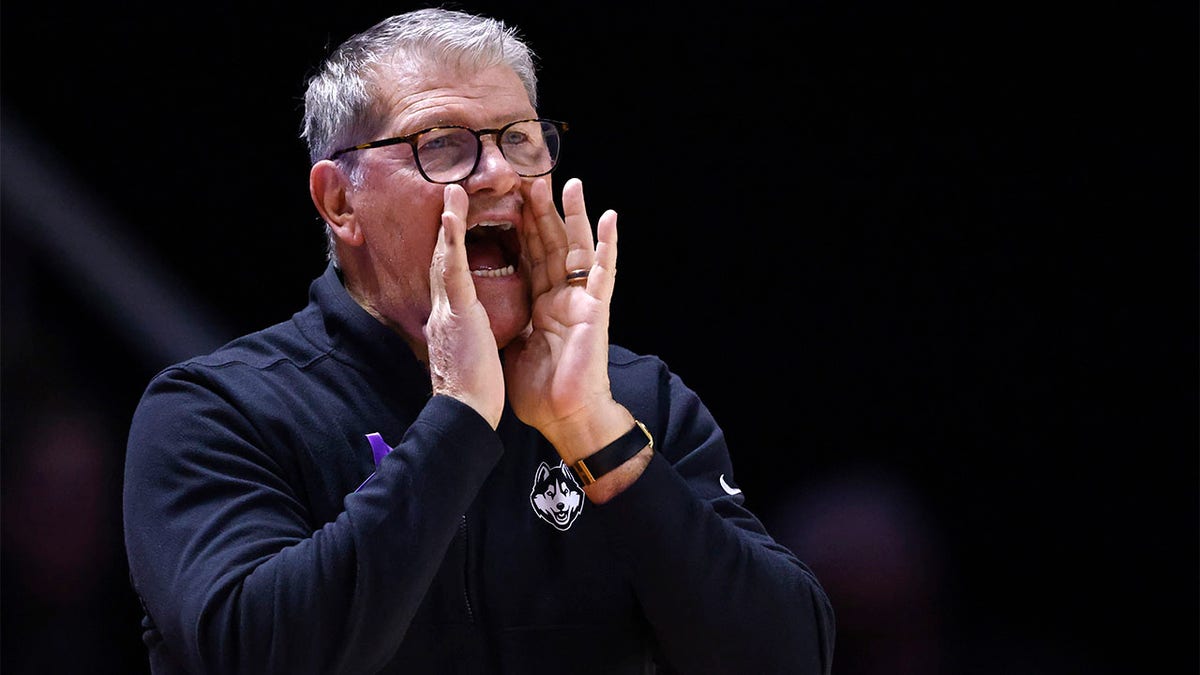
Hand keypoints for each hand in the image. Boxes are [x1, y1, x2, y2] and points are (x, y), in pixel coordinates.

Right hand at [426, 183, 504, 428]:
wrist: (465, 414)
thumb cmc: (472, 390)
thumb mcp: (470, 352)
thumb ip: (467, 335)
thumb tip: (468, 330)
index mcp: (450, 319)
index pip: (451, 275)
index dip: (451, 248)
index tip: (454, 223)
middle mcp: (443, 309)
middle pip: (441, 259)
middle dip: (446, 227)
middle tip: (449, 194)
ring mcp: (448, 309)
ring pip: (445, 257)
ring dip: (448, 222)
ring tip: (452, 191)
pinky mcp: (458, 313)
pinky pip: (454, 270)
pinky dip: (452, 240)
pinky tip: (452, 215)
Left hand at [504, 177, 629, 459]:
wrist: (561, 417)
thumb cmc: (539, 390)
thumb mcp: (511, 344)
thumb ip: (506, 319)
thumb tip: (483, 306)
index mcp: (539, 303)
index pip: (526, 255)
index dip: (518, 225)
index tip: (507, 196)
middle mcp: (560, 296)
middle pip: (548, 243)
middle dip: (540, 209)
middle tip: (531, 173)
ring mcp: (580, 300)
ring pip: (575, 247)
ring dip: (573, 214)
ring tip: (569, 181)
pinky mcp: (595, 310)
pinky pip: (604, 272)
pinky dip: (608, 244)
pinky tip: (611, 217)